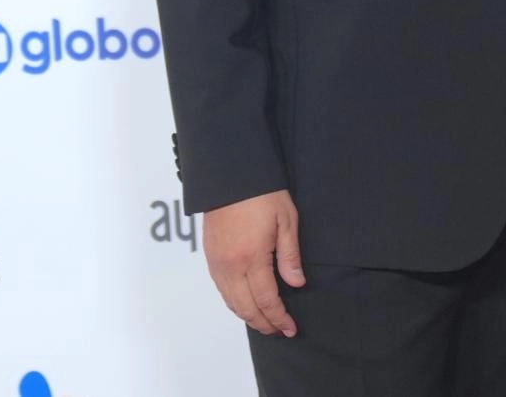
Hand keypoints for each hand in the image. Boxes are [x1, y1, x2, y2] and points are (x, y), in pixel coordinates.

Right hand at [202, 189, 305, 336]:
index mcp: (252, 258)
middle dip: (264, 323)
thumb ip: (290, 255)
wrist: (230, 174)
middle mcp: (230, 265)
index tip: (290, 327)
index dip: (279, 317)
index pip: (266, 300)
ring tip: (265, 322)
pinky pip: (221, 289)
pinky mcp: (210, 256)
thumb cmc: (262, 192)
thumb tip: (296, 283)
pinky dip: (234, 302)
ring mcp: (217, 262)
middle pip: (246, 308)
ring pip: (231, 301)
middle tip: (279, 330)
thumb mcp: (286, 220)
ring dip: (248, 316)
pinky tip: (245, 303)